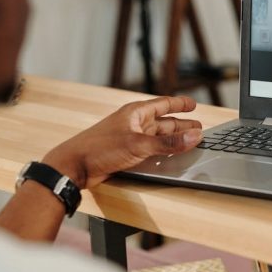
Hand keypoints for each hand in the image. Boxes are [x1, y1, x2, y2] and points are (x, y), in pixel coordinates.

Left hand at [41, 96, 202, 188]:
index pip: (163, 104)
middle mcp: (134, 124)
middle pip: (164, 122)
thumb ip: (169, 142)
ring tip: (189, 141)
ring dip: (173, 139)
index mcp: (135, 113)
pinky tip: (170, 155)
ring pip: (158, 137)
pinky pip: (151, 150)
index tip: (193, 104)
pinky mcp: (126, 154)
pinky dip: (163, 151)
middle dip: (181, 125)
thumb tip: (194, 136)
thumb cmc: (100, 149)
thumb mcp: (139, 144)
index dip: (180, 104)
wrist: (74, 167)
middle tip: (198, 128)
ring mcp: (130, 139)